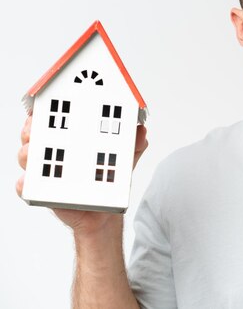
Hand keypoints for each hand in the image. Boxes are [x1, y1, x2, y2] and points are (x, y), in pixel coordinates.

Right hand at [16, 116, 148, 235]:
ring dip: (27, 152)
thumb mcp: (125, 158)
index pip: (54, 119)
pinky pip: (27, 187)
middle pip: (33, 134)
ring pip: (27, 157)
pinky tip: (29, 181)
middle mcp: (56, 152)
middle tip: (36, 127)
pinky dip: (25, 183)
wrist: (105, 212)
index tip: (46, 106)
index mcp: (73, 139)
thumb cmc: (109, 179)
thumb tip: (141, 131)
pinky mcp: (44, 192)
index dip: (46, 110)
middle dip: (32, 128)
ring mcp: (47, 172)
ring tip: (33, 151)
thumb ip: (134, 144)